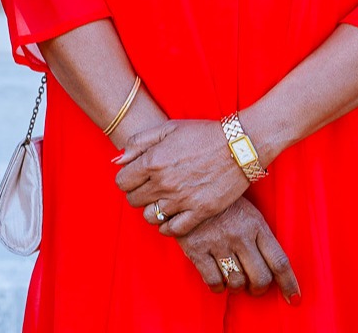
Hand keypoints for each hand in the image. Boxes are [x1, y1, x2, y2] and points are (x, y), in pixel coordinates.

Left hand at [114, 118, 251, 235]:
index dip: (127, 180)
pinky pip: (173, 229)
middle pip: (134, 200)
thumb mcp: (167, 128)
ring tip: (161, 202)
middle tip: (149, 189)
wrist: (239, 145)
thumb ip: (138, 143)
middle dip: (138, 194)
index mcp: (153, 161)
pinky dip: (168, 227)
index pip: (122, 182)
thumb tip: (118, 161)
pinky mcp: (200, 212)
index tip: (136, 177)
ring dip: (152, 210)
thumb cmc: (202, 134)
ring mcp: (182, 199)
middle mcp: (164, 183)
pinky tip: (171, 218)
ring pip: (150, 217)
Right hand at [174, 197, 300, 302]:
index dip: (289, 284)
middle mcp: (239, 235)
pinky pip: (213, 281)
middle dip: (259, 289)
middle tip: (254, 288)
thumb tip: (274, 268)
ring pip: (237, 282)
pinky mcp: (196, 248)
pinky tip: (218, 281)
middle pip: (261, 277)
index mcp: (256, 225)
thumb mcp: (247, 212)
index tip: (294, 298)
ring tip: (234, 281)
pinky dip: (218, 287)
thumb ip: (261, 236)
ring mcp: (217, 242)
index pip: (279, 261)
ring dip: (238, 287)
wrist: (186, 186)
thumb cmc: (221, 203)